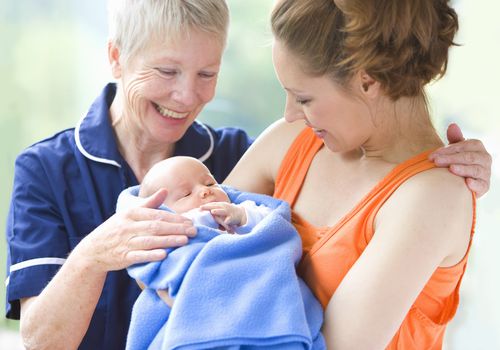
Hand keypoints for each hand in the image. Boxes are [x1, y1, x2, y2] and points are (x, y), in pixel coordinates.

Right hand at [75, 189, 196, 272]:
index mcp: (132, 214)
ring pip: (150, 240)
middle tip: (194, 231)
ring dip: (168, 240)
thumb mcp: (130, 213)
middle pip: (156, 226)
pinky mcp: (123, 257)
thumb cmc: (116, 229)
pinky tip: (164, 255)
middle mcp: (129, 227)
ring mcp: (125, 242)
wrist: (93, 250)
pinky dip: (151, 255)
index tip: (191, 221)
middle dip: (177, 228)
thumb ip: (149, 203)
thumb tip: (165, 190)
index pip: (157, 215)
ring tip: (185, 241)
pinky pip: (139, 256)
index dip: (175, 218)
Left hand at [200, 202, 246, 231]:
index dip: (206, 205)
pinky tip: (225, 222)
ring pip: (222, 211)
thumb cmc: (228, 212)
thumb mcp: (221, 209)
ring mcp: (228, 212)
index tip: (199, 207)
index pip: (212, 204)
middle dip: (208, 207)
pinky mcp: (233, 217)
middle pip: (215, 206)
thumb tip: (203, 212)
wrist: (240, 214)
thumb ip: (214, 210)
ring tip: (213, 211)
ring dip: (218, 211)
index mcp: (220, 205)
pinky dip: (227, 220)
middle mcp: (224, 207)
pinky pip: (229, 219)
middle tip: (201, 207)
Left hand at [429, 123, 491, 196]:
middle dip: (451, 159)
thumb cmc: (459, 160)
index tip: (432, 156)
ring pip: (475, 169)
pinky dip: (475, 184)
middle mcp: (484, 158)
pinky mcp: (485, 185)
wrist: (465, 179)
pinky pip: (481, 185)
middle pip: (468, 157)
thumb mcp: (456, 149)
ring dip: (463, 169)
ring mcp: (486, 172)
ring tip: (451, 169)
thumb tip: (452, 125)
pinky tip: (466, 182)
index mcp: (477, 146)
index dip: (446, 150)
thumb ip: (455, 138)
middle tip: (436, 162)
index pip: (462, 146)